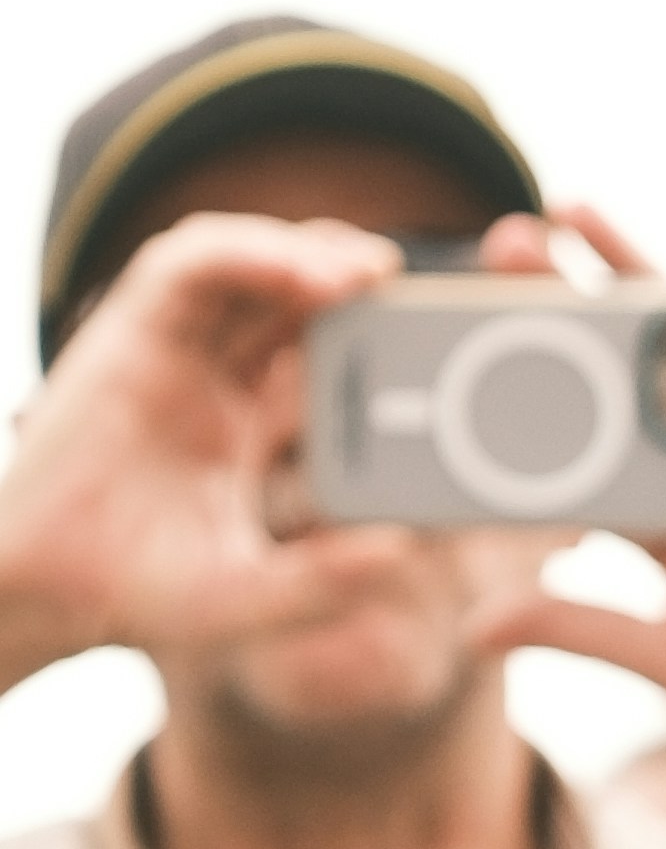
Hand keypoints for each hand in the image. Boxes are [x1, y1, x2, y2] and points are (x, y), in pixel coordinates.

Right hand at [0, 210, 402, 680]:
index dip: (370, 332)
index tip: (433, 336)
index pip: (314, 350)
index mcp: (242, 420)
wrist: (48, 593)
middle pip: (286, 293)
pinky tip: (302, 274)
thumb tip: (406, 549)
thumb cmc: (142, 592)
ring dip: (304, 255)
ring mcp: (168, 349)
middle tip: (413, 284)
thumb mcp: (255, 592)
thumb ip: (326, 576)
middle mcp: (209, 374)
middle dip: (347, 276)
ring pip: (242, 265)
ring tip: (368, 271)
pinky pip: (186, 266)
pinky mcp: (126, 332)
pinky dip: (244, 255)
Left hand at [484, 190, 665, 744]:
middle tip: (496, 250)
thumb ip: (584, 631)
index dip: (513, 398)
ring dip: (623, 258)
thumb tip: (475, 634)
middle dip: (552, 303)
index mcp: (652, 505)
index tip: (451, 359)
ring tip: (566, 207)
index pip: (569, 441)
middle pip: (606, 359)